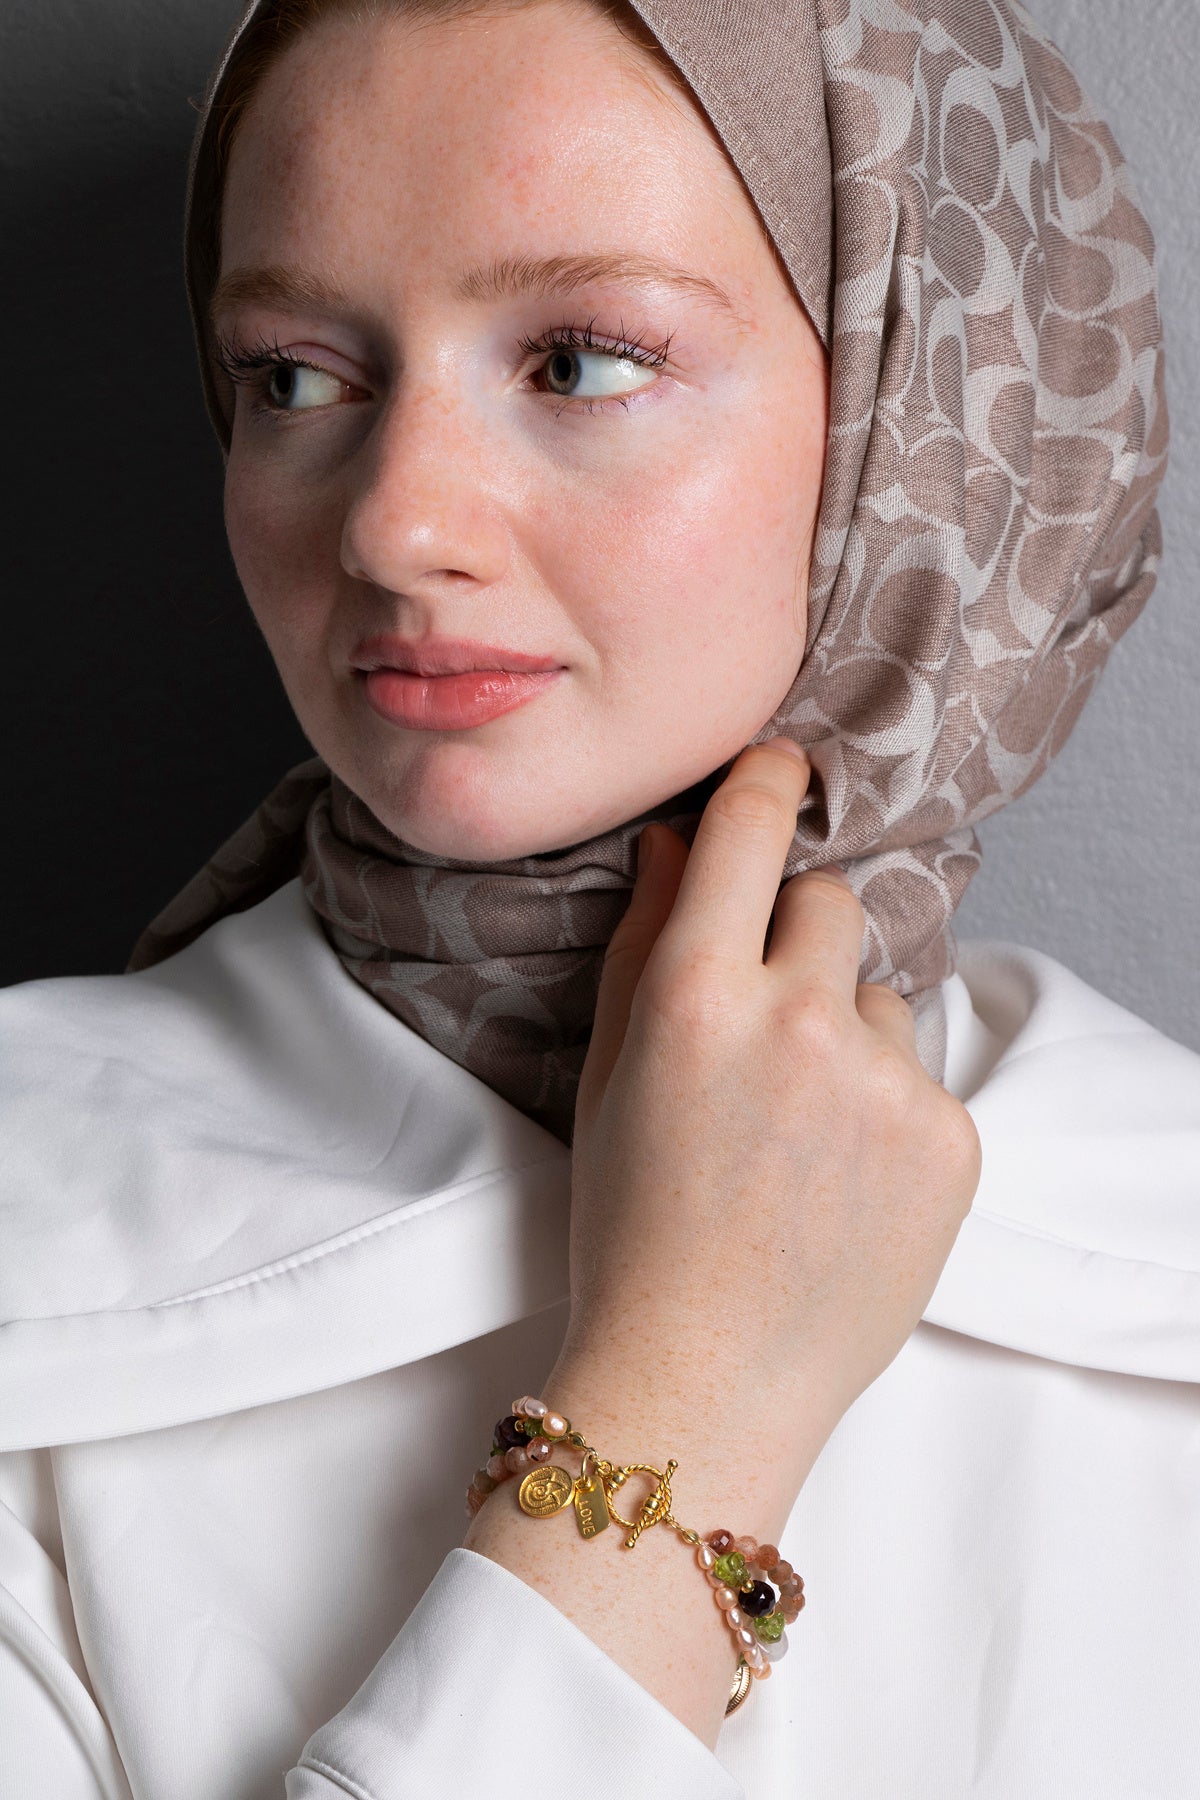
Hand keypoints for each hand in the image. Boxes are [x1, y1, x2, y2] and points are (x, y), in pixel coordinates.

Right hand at [557, 739, 981, 1487]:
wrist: (702, 1381)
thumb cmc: (629, 1232)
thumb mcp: (605, 1080)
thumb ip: (639, 946)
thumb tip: (676, 842)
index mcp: (694, 995)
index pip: (753, 827)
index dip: (768, 782)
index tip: (781, 768)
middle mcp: (796, 1020)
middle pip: (828, 900)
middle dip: (796, 936)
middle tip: (762, 1023)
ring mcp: (883, 1082)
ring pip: (877, 995)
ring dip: (843, 1033)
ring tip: (797, 1136)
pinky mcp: (949, 1138)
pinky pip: (919, 1076)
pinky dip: (886, 1109)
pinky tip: (841, 1181)